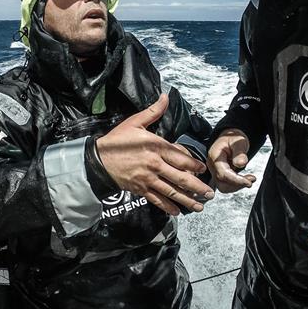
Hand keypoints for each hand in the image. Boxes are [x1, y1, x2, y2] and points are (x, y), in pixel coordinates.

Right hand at [97, 94, 213, 215]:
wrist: (98, 159)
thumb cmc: (117, 140)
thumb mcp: (135, 122)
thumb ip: (153, 111)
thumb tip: (165, 96)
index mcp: (155, 147)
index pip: (180, 158)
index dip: (194, 165)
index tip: (203, 170)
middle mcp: (155, 165)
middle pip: (180, 178)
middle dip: (196, 187)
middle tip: (209, 193)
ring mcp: (148, 179)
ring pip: (171, 191)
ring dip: (187, 200)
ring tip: (199, 206)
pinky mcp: (140, 189)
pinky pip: (157, 199)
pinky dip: (167, 207)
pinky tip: (177, 211)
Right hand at [207, 129, 255, 192]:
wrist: (230, 137)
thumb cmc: (233, 138)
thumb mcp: (238, 142)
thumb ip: (239, 152)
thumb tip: (240, 163)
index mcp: (214, 156)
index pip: (223, 174)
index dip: (236, 180)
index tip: (248, 181)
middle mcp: (212, 165)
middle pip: (221, 183)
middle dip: (236, 185)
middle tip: (250, 181)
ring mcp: (215, 171)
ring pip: (223, 186)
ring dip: (237, 186)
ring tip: (249, 180)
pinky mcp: (220, 174)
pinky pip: (226, 184)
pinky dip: (236, 184)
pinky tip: (245, 180)